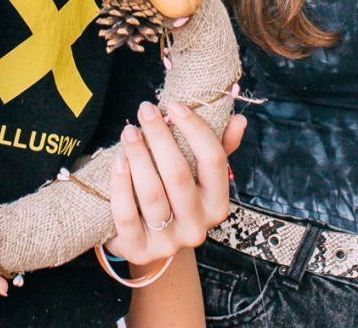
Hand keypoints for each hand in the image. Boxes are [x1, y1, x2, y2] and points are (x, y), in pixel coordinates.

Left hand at [105, 102, 245, 268]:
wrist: (148, 241)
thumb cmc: (175, 197)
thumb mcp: (199, 177)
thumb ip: (218, 148)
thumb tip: (239, 120)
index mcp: (217, 204)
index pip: (214, 161)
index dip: (195, 129)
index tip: (175, 105)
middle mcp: (197, 226)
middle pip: (178, 175)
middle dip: (160, 137)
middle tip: (145, 110)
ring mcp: (168, 242)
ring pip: (152, 193)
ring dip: (138, 156)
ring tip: (129, 131)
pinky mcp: (139, 250)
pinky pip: (126, 215)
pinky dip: (121, 185)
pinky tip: (118, 161)